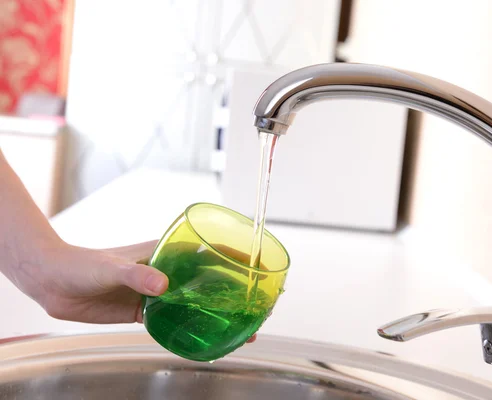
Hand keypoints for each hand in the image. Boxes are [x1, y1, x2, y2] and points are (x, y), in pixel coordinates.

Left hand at [13, 239, 257, 341]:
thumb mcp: (112, 267)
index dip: (234, 257)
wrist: (56, 284)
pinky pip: (174, 321)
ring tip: (240, 328)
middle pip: (208, 280)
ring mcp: (158, 292)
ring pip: (195, 303)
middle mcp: (167, 271)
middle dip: (233, 291)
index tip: (257, 266)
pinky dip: (190, 329)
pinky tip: (204, 339)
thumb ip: (137, 275)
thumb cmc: (84, 264)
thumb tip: (162, 286)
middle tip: (256, 306)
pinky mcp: (145, 311)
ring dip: (215, 313)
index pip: (208, 251)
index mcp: (166, 252)